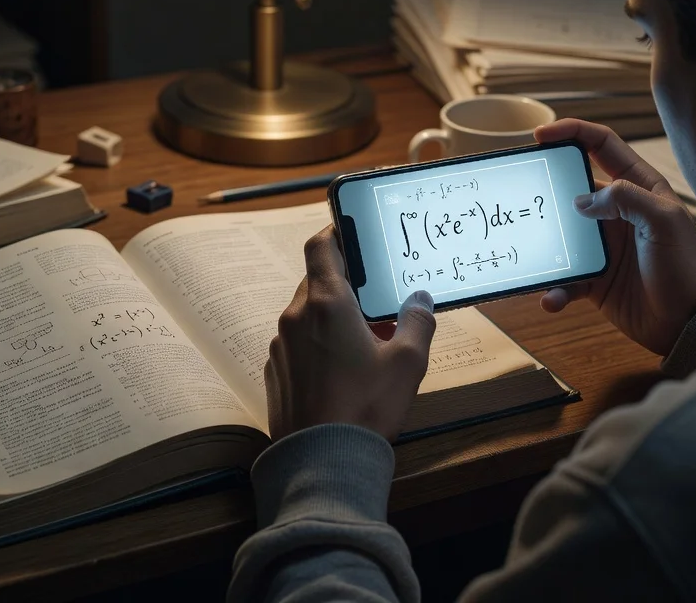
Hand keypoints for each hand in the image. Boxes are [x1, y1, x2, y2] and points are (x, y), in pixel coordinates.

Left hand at [265, 226, 437, 440]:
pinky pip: (298, 345)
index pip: (321, 247)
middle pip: (316, 282)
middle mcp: (295, 317)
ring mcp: (281, 347)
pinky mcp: (275, 373)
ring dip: (333, 319)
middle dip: (346, 287)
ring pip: (307, 316)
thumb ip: (417, 322)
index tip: (353, 236)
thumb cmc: (366, 407)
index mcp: (326, 303)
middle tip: (376, 302)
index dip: (336, 233)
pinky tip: (342, 372)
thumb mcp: (407, 363)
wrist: (321, 461)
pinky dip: (318, 346)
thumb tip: (420, 298)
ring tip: (365, 343)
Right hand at [534, 120, 695, 355]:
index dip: (572, 133)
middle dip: (546, 189)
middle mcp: (617, 213)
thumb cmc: (685, 267)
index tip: (540, 136)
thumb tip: (581, 199)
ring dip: (544, 244)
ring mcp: (603, 246)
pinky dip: (555, 289)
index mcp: (639, 188)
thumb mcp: (664, 221)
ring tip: (528, 251)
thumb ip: (627, 198)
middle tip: (521, 195)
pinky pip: (565, 279)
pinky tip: (552, 298)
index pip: (602, 147)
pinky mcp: (595, 279)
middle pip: (572, 189)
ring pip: (561, 235)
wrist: (690, 323)